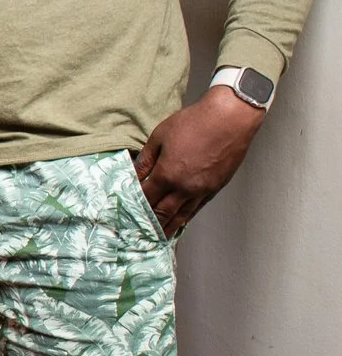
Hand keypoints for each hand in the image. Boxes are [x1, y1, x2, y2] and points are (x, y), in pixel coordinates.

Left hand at [132, 86, 262, 234]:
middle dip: (149, 225)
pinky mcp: (216, 187)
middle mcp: (185, 187)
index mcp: (167, 175)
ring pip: (182, 215)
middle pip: (162, 213)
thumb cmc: (195, 122)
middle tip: (139, 235)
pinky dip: (187, 217)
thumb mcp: (159, 137)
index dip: (134, 208)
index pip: (145, 199)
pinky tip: (181, 221)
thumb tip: (133, 174)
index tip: (125, 215)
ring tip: (158, 237)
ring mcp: (203, 189)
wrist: (230, 118)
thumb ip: (145, 159)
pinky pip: (198, 208)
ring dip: (168, 227)